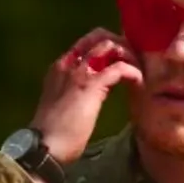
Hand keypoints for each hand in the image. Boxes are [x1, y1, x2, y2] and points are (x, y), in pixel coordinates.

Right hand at [30, 28, 142, 164]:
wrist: (45, 146)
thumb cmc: (55, 134)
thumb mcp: (64, 103)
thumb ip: (76, 92)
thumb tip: (95, 92)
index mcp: (60, 67)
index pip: (87, 43)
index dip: (108, 47)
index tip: (123, 58)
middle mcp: (68, 63)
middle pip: (99, 37)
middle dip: (121, 44)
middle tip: (134, 61)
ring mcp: (79, 72)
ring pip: (109, 46)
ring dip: (128, 55)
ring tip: (138, 71)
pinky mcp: (91, 85)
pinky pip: (119, 68)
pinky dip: (132, 71)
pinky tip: (138, 82)